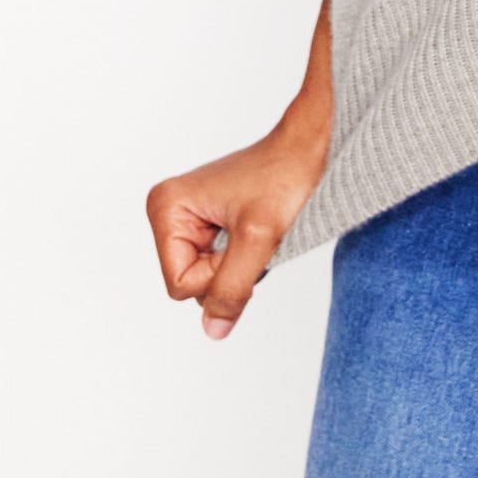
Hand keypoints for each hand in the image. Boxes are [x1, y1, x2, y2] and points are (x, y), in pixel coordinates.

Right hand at [146, 105, 329, 339]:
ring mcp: (188, 218)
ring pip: (207, 278)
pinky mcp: (207, 223)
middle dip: (228, 270)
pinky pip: (219, 264)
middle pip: (191, 283)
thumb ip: (231, 288)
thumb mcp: (259, 238)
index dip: (218, 274)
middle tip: (254, 233)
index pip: (181, 284)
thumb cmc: (286, 175)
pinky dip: (242, 257)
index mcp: (166, 207)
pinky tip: (256, 230)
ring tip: (257, 229)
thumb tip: (212, 331)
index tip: (244, 238)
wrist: (310, 146)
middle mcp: (169, 212)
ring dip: (238, 265)